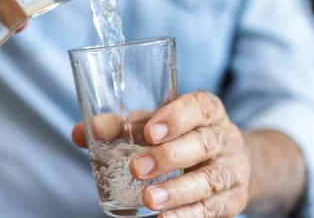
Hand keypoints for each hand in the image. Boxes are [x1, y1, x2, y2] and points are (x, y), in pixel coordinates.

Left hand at [73, 91, 249, 217]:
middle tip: (137, 168)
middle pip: (203, 144)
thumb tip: (80, 133)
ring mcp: (233, 168)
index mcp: (208, 110)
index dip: (176, 117)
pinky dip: (190, 215)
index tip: (149, 131)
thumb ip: (120, 126)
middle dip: (168, 157)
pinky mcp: (234, 198)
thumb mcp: (155, 125)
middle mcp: (225, 137)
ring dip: (178, 191)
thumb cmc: (181, 136)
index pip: (199, 106)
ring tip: (149, 199)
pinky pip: (215, 209)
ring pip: (210, 179)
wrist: (226, 160)